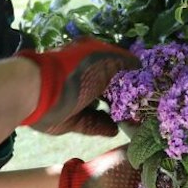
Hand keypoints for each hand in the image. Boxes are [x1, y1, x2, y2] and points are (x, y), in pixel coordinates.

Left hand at [17, 39, 136, 135]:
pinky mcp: (71, 119)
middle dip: (122, 95)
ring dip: (115, 113)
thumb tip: (138, 63)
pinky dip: (104, 127)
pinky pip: (92, 124)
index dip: (128, 72)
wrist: (41, 92)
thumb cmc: (75, 69)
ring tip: (134, 119)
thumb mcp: (104, 58)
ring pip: (100, 107)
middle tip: (143, 103)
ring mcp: (76, 99)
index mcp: (88, 57)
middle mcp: (83, 77)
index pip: (112, 64)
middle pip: (106, 87)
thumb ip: (122, 61)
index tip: (145, 82)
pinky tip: (117, 130)